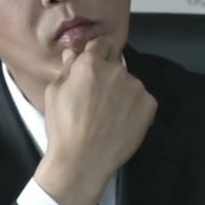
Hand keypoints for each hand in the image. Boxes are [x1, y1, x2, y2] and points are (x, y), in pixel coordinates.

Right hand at [34, 38, 156, 204]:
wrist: (83, 160)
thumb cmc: (63, 126)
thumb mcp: (54, 93)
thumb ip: (67, 69)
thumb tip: (72, 53)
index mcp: (91, 63)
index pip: (101, 44)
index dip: (96, 55)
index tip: (93, 69)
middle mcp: (117, 70)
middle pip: (115, 65)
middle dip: (108, 76)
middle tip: (98, 99)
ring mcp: (136, 87)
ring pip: (129, 83)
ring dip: (122, 92)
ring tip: (110, 114)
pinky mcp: (149, 105)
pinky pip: (142, 99)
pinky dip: (134, 107)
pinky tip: (122, 122)